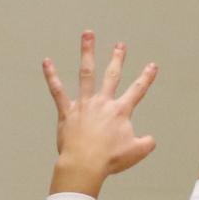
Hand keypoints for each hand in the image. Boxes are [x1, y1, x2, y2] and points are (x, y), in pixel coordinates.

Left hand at [43, 30, 158, 194]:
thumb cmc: (110, 160)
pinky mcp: (67, 112)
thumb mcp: (136, 152)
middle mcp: (103, 103)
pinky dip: (51, 76)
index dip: (146, 78)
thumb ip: (146, 143)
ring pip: (87, 73)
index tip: (152, 65)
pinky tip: (46, 62)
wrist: (85, 164)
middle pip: (112, 75)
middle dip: (117, 58)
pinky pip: (57, 91)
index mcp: (120, 112)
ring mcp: (84, 105)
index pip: (137, 90)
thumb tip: (151, 140)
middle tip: (120, 45)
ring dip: (87, 52)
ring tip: (87, 34)